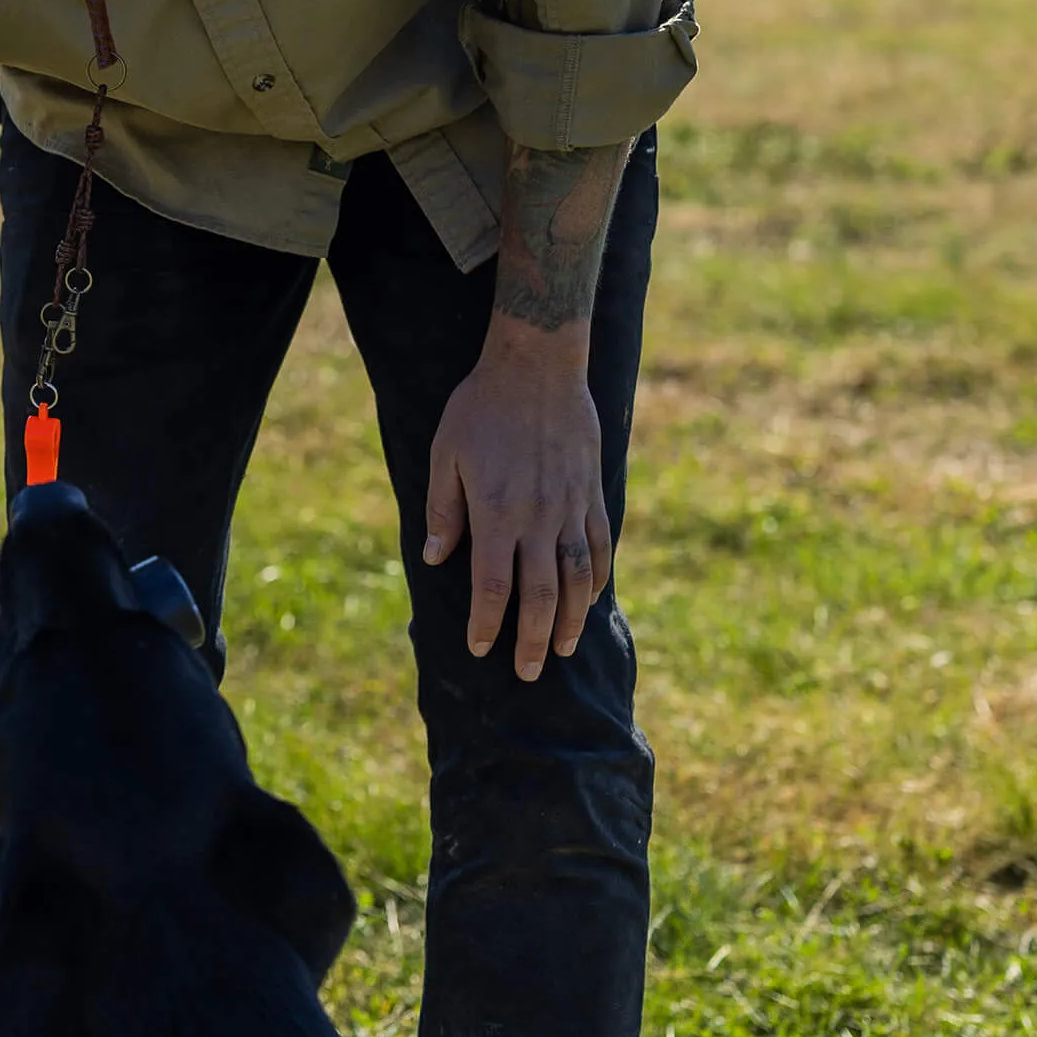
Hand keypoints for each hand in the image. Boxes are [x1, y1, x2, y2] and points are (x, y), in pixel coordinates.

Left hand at [424, 323, 611, 678]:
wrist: (537, 364)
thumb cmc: (481, 406)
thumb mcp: (446, 452)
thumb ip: (444, 507)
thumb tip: (437, 558)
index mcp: (497, 510)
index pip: (493, 584)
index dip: (487, 622)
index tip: (479, 647)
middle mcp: (538, 516)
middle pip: (539, 594)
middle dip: (531, 639)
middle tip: (526, 672)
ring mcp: (570, 506)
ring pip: (576, 578)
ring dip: (569, 619)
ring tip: (560, 648)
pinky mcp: (591, 492)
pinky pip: (600, 546)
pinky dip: (597, 579)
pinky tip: (589, 601)